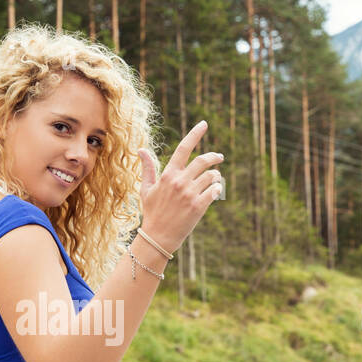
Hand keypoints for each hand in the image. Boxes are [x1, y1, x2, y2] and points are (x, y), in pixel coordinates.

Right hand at [137, 120, 224, 254]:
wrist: (158, 237)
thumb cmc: (152, 212)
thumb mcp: (147, 189)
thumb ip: (148, 168)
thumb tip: (141, 149)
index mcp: (168, 175)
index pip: (184, 148)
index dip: (195, 133)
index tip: (204, 123)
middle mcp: (180, 181)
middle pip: (203, 161)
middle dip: (214, 157)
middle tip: (219, 157)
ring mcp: (190, 194)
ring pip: (212, 176)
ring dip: (216, 176)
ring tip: (215, 179)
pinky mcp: (199, 206)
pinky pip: (215, 190)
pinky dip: (217, 188)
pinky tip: (215, 191)